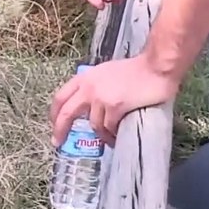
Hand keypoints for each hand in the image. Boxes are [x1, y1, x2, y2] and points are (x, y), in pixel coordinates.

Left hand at [49, 54, 180, 146]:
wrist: (156, 67)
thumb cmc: (136, 69)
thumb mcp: (106, 73)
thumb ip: (95, 86)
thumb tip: (90, 104)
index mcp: (85, 77)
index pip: (61, 96)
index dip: (54, 112)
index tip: (53, 124)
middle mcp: (89, 87)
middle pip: (66, 112)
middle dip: (60, 129)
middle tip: (58, 142)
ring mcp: (101, 98)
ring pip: (93, 124)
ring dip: (100, 135)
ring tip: (108, 139)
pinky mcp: (115, 107)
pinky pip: (108, 127)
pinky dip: (111, 135)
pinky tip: (116, 138)